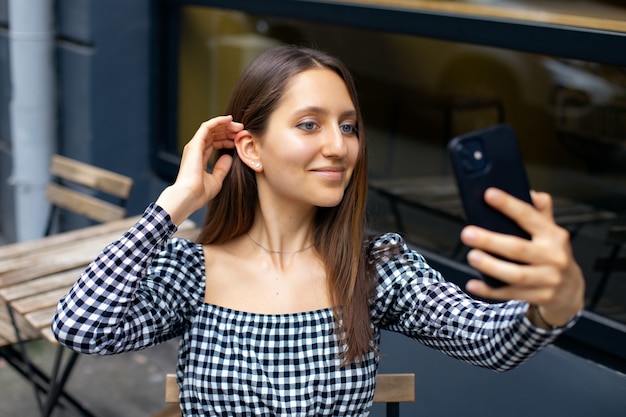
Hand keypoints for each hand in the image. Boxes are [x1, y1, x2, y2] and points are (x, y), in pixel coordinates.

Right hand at [156, 115, 241, 223]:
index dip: (227, 140)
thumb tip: (228, 157)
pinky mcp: (195, 144)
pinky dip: (218, 121)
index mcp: (199, 158)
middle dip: (228, 131)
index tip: (240, 140)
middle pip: (213, 134)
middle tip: (242, 130)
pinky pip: (207, 127)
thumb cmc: (200, 193)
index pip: (214, 143)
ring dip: (225, 125)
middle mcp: (196, 150)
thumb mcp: (216, 180)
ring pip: (211, 129)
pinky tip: (229, 119)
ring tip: (239, 126)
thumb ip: (222, 168)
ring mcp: (194, 146)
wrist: (189, 197)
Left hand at [460, 188, 584, 327]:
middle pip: (518, 248)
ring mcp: (548, 279)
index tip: (488, 194)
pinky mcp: (541, 297)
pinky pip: (510, 294)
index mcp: (554, 235)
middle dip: (490, 240)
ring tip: (471, 256)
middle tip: (467, 233)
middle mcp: (553, 256)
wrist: (571, 290)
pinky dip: (490, 291)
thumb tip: (528, 192)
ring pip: (515, 274)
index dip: (509, 205)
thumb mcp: (551, 232)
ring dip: (490, 266)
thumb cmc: (553, 254)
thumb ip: (540, 211)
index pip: (529, 216)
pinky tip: (472, 285)